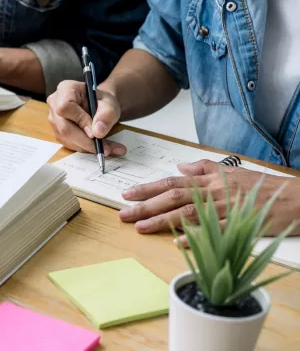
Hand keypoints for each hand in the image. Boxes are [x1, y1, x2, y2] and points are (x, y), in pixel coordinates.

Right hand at [46, 80, 125, 155]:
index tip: (96, 132)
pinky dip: (85, 148)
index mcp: (65, 89)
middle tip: (106, 148)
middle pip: (64, 127)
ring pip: (66, 138)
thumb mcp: (109, 104)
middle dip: (86, 141)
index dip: (80, 121)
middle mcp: (54, 104)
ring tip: (108, 148)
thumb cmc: (102, 101)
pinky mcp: (58, 132)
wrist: (99, 105)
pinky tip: (99, 147)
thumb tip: (97, 133)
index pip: (65, 108)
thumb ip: (106, 116)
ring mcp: (54, 119)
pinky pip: (69, 144)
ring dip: (87, 147)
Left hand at [119, 159, 299, 235]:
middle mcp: (213, 192)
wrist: (294, 197)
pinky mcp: (240, 224)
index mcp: (209, 180)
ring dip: (162, 220)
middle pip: (173, 197)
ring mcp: (226, 208)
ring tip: (141, 227)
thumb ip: (203, 168)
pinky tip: (177, 241)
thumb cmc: (261, 186)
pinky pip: (214, 230)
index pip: (172, 182)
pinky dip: (195, 235)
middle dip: (146, 205)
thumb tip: (179, 166)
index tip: (127, 195)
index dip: (148, 189)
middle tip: (124, 213)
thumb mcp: (231, 171)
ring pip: (188, 213)